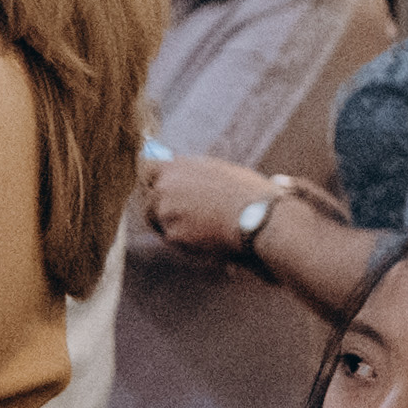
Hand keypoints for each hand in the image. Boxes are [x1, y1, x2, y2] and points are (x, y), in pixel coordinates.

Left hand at [141, 156, 293, 262]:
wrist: (260, 219)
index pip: (146, 169)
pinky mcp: (172, 234)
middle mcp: (165, 185)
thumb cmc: (250, 193)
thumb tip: (181, 171)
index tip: (157, 188)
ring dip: (172, 225)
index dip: (152, 181)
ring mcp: (165, 210)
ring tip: (201, 229)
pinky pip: (172, 239)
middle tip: (178, 217)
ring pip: (158, 220)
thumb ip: (194, 172)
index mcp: (176, 166)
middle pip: (148, 198)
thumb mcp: (220, 171)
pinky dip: (185, 241)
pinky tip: (207, 240)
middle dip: (160, 207)